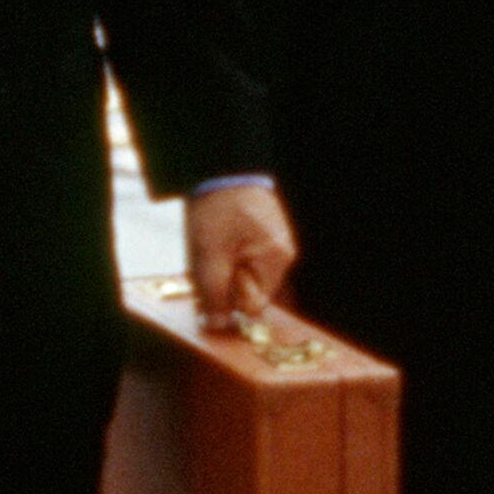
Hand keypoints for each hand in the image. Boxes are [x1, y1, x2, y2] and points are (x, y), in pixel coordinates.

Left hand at [184, 182, 298, 329]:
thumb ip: (215, 294)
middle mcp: (284, 255)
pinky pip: (246, 258)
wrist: (221, 167)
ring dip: (224, 269)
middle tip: (208, 259)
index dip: (229, 301)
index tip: (212, 283)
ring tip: (212, 244)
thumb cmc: (217, 210)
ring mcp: (277, 244)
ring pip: (246, 275)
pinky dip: (228, 256)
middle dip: (226, 284)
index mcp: (277, 261)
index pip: (255, 306)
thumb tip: (219, 326)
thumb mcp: (209, 257)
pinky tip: (217, 238)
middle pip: (252, 291)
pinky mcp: (265, 235)